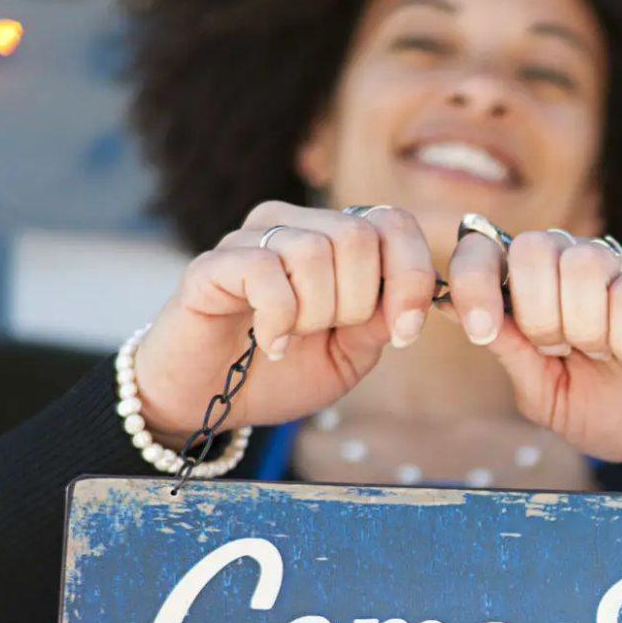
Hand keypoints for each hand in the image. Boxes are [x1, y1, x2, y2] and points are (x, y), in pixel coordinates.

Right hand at [132, 202, 438, 443]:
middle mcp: (293, 226)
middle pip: (358, 235)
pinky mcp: (212, 264)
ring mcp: (250, 240)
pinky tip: (270, 343)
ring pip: (314, 250)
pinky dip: (279, 318)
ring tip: (293, 338)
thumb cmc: (281, 373)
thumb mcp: (348, 356)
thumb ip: (379, 322)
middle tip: (327, 335)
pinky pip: (265, 271)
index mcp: (333, 241)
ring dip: (315, 312)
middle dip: (358, 302)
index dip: (410, 276)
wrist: (210, 400)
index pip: (393, 222)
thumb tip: (409, 299)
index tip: (404, 332)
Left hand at [441, 228, 621, 466]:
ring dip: (586, 327)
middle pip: (532, 247)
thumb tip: (451, 310)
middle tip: (561, 351)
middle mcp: (571, 266)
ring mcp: (618, 267)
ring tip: (603, 356)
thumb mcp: (545, 393)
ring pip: (581, 264)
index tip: (482, 331)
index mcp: (532, 288)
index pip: (485, 249)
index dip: (473, 281)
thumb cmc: (606, 409)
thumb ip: (510, 351)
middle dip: (538, 313)